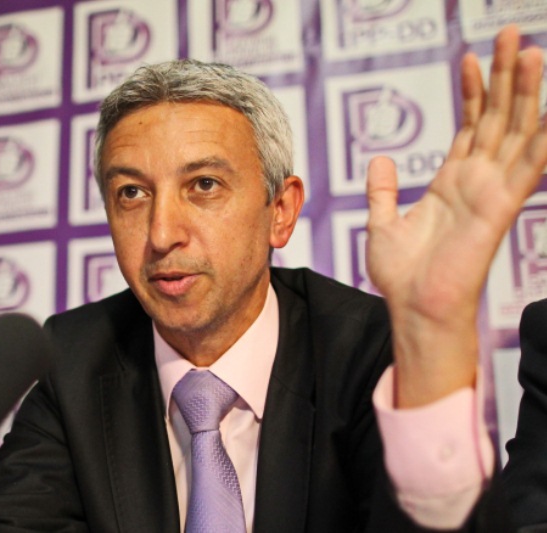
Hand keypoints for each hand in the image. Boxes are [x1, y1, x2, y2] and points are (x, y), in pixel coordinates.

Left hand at [366, 26, 546, 406]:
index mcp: (451, 183)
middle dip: (503, 76)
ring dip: (523, 92)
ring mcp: (491, 193)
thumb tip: (379, 159)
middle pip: (497, 118)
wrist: (414, 307)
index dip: (471, 92)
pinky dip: (539, 138)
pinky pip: (526, 167)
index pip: (468, 126)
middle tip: (510, 34)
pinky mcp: (499, 209)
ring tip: (527, 51)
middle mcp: (476, 182)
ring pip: (514, 131)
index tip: (469, 57)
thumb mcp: (382, 222)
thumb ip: (382, 190)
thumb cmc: (401, 274)